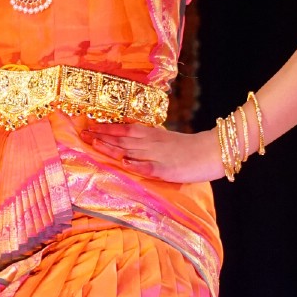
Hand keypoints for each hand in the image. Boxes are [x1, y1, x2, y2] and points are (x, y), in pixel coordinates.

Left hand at [79, 122, 223, 182]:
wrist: (213, 151)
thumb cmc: (189, 149)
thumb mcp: (166, 141)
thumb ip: (149, 141)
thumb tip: (129, 146)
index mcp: (152, 135)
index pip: (125, 128)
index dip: (107, 128)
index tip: (89, 126)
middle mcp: (152, 143)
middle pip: (123, 138)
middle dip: (102, 136)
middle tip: (83, 134)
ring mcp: (159, 156)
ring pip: (131, 149)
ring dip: (112, 146)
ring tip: (94, 143)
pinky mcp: (167, 169)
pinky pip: (150, 166)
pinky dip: (137, 164)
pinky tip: (126, 162)